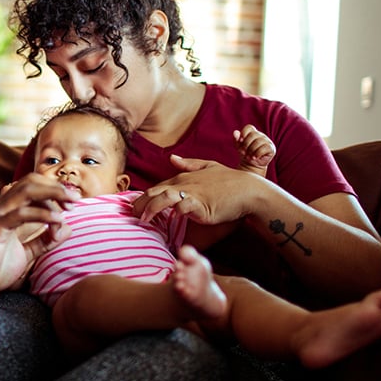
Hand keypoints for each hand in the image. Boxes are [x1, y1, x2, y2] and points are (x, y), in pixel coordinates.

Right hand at [0, 174, 78, 298]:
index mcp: (5, 211)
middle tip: (75, 199)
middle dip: (56, 187)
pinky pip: (21, 213)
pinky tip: (57, 220)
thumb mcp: (24, 254)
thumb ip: (43, 241)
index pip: (30, 186)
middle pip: (30, 182)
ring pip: (26, 190)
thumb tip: (67, 228)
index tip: (71, 204)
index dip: (53, 190)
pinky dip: (42, 214)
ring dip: (53, 193)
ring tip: (70, 204)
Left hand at [132, 155, 268, 224]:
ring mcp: (191, 193)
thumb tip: (172, 158)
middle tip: (130, 215)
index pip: (157, 187)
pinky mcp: (200, 204)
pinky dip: (171, 213)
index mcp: (183, 177)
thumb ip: (190, 163)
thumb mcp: (209, 167)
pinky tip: (164, 222)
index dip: (144, 198)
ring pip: (162, 197)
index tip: (134, 208)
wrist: (249, 190)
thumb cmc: (230, 181)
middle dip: (139, 204)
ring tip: (142, 220)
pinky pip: (180, 207)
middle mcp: (184, 183)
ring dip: (149, 209)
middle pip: (154, 191)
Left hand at [233, 124, 275, 169]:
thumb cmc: (245, 154)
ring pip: (258, 141)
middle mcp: (261, 135)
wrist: (251, 165)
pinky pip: (264, 148)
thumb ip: (236, 139)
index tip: (240, 141)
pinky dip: (257, 153)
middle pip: (253, 134)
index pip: (249, 127)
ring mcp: (267, 141)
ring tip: (248, 156)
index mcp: (253, 133)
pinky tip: (254, 157)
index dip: (244, 133)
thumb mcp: (239, 146)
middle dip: (246, 144)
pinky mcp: (271, 148)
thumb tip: (235, 132)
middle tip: (243, 152)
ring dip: (251, 150)